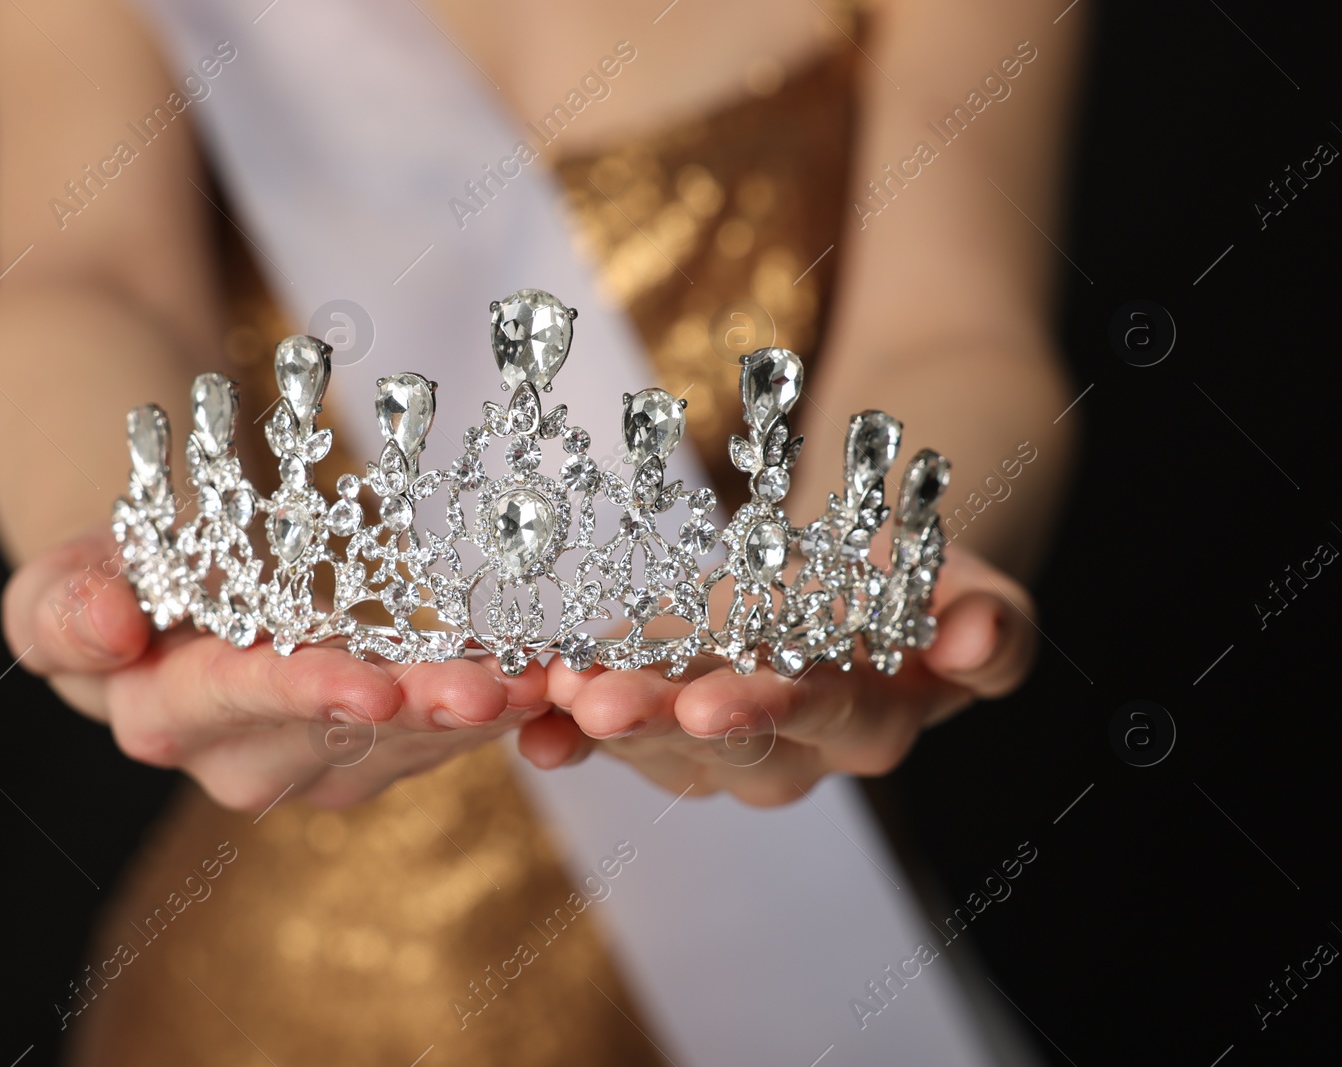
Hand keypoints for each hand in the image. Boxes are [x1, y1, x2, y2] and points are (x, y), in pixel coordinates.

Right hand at [2, 524, 549, 808]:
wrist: (162, 604)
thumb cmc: (114, 581)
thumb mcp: (63, 581)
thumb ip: (65, 608)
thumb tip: (110, 629)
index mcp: (168, 716)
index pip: (239, 703)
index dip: (305, 691)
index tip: (373, 683)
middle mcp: (245, 761)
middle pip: (344, 735)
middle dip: (425, 712)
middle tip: (502, 688)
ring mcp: (315, 762)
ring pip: (406, 743)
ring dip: (477, 715)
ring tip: (547, 679)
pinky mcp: (369, 749)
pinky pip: (435, 734)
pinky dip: (489, 708)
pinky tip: (544, 681)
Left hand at [515, 544, 1036, 805]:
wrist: (855, 575)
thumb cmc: (917, 579)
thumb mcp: (968, 583)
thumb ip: (989, 621)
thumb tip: (976, 638)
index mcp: (869, 718)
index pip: (823, 718)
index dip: (767, 710)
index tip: (708, 703)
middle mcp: (789, 748)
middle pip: (720, 746)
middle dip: (654, 723)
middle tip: (593, 704)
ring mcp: (716, 740)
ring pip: (654, 744)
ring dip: (596, 722)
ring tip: (543, 690)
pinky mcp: (659, 714)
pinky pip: (606, 732)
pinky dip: (559, 728)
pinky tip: (517, 716)